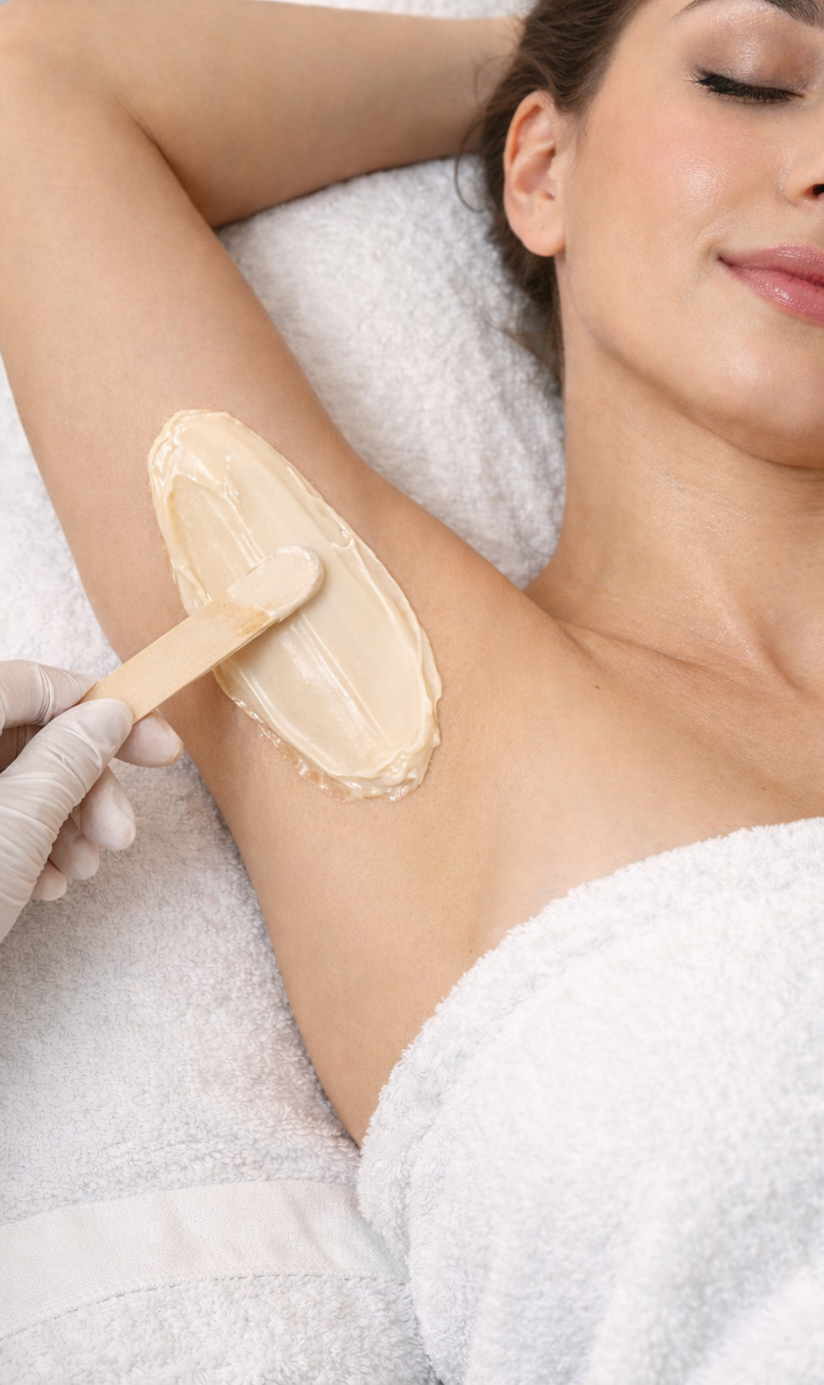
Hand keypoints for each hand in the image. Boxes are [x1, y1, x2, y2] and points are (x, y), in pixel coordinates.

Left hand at [0, 659, 182, 945]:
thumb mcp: (17, 827)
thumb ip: (67, 760)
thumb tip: (107, 716)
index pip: (32, 684)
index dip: (101, 709)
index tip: (155, 744)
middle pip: (28, 735)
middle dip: (87, 784)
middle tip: (122, 832)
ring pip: (15, 779)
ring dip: (65, 820)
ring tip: (84, 869)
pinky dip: (32, 843)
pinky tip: (47, 883)